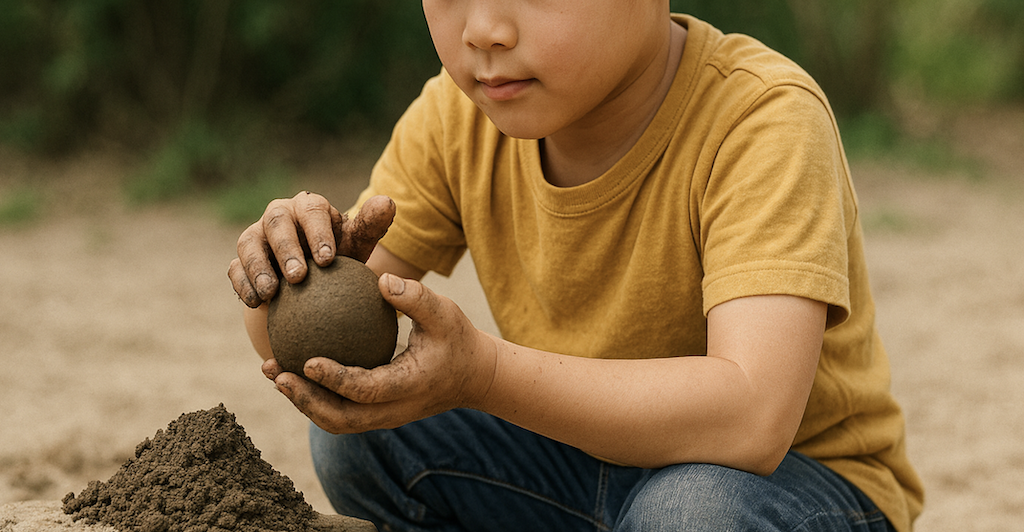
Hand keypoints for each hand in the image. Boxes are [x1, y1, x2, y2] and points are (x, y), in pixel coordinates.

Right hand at [228, 192, 395, 306]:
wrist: (312, 282)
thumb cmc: (338, 257)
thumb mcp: (357, 243)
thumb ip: (371, 225)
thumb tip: (388, 203)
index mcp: (309, 207)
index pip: (312, 210)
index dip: (318, 232)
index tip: (328, 259)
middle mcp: (279, 216)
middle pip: (276, 222)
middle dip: (286, 249)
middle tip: (298, 277)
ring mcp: (256, 237)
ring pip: (249, 243)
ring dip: (258, 267)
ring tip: (271, 293)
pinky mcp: (240, 261)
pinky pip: (235, 269)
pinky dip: (243, 285)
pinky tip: (257, 303)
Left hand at [262, 273, 497, 432]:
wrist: (474, 376)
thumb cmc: (457, 338)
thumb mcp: (445, 311)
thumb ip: (415, 297)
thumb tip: (381, 279)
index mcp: (409, 385)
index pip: (365, 389)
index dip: (334, 379)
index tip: (306, 360)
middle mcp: (394, 410)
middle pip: (341, 418)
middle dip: (304, 400)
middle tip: (275, 373)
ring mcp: (385, 417)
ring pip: (336, 422)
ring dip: (303, 403)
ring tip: (275, 374)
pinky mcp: (377, 415)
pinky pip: (340, 414)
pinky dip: (314, 400)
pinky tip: (293, 373)